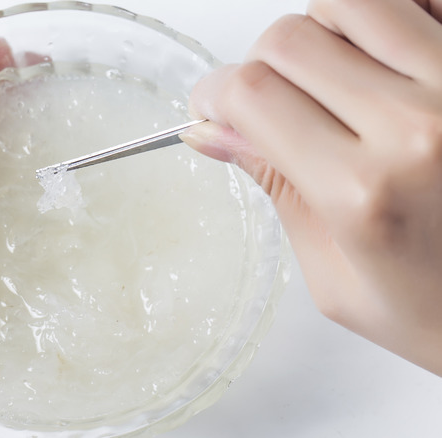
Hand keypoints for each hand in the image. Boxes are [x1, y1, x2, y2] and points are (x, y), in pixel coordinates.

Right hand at [181, 0, 441, 374]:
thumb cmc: (441, 310)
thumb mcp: (335, 276)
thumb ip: (276, 187)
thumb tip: (215, 131)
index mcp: (363, 192)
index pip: (251, 94)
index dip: (212, 95)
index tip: (211, 110)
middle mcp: (416, 127)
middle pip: (288, 39)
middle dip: (256, 68)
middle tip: (267, 105)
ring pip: (348, 4)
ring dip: (319, 35)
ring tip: (328, 80)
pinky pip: (420, 2)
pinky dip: (386, 21)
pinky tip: (383, 64)